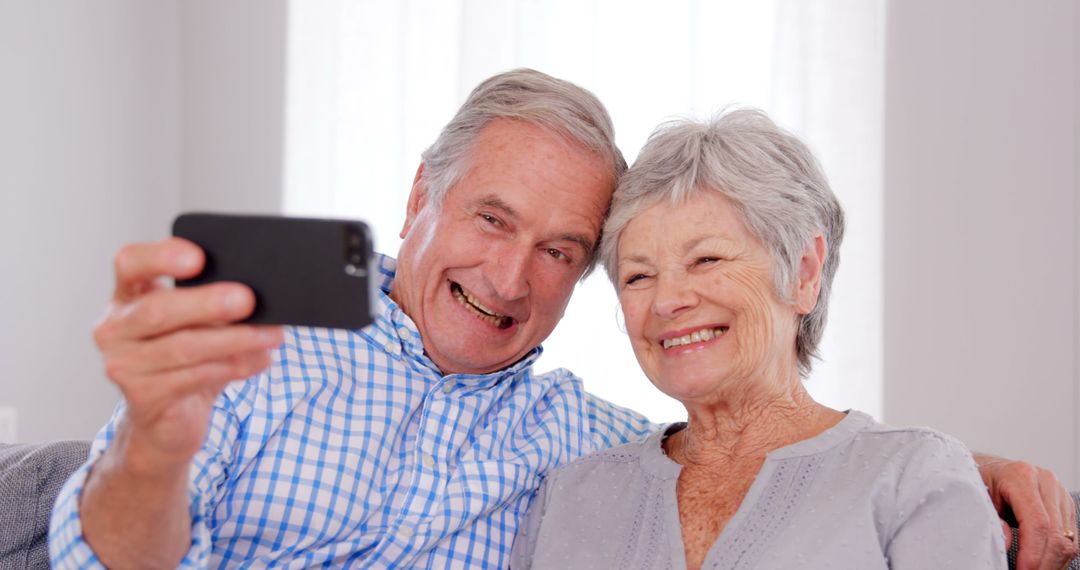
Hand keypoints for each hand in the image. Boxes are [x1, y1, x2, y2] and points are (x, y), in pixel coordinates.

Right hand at [94, 238, 283, 472]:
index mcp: (127, 296)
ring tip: (271, 335)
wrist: (168, 421)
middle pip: (158, 309)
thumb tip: (258, 297)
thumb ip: (214, 307)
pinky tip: (260, 359)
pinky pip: (194, 377)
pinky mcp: (143, 398)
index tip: (198, 257)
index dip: (160, 257)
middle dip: (207, 304)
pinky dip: (233, 366)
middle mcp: (115, 328)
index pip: (130, 263)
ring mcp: (123, 365)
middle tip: (248, 299)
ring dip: (234, 340)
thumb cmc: (186, 360)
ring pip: (183, 347)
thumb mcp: (196, 325)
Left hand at [976, 455, 1078, 569]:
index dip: (1033, 553)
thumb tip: (1007, 544)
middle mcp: (1045, 481)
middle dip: (1044, 563)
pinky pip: (1070, 537)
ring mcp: (1058, 492)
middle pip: (1056, 534)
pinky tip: (1043, 564)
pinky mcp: (1064, 504)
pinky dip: (1058, 556)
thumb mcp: (977, 498)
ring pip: (1068, 539)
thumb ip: (992, 520)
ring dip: (1053, 563)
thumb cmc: (980, 482)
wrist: (990, 469)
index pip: (1038, 522)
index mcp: (1021, 476)